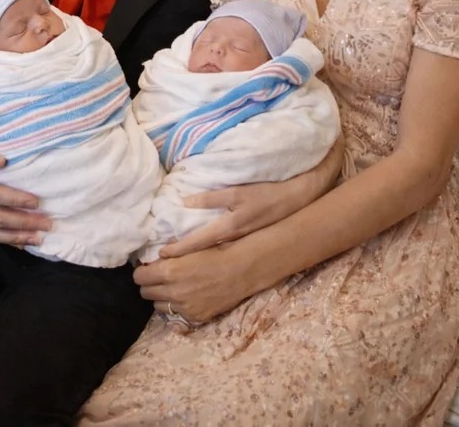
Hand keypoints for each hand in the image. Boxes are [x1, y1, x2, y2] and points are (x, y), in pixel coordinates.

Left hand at [134, 244, 249, 323]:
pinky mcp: (194, 317)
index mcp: (169, 271)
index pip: (139, 277)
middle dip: (149, 285)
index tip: (147, 269)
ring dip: (162, 298)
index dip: (142, 272)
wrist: (241, 270)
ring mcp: (183, 308)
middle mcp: (173, 292)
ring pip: (158, 307)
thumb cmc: (216, 252)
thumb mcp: (189, 247)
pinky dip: (178, 306)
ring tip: (173, 289)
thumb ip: (169, 253)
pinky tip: (188, 297)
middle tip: (158, 279)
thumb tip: (154, 256)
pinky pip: (176, 314)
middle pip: (145, 293)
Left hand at [159, 137, 343, 257]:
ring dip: (193, 260)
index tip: (161, 255)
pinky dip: (207, 257)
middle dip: (182, 261)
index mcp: (229, 228)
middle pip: (202, 254)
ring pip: (211, 256)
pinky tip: (199, 258)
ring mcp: (240, 244)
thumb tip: (185, 201)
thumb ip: (212, 198)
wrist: (297, 202)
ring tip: (174, 264)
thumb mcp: (239, 192)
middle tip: (162, 265)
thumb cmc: (266, 194)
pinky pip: (222, 253)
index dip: (179, 250)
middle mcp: (232, 241)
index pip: (198, 242)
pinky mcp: (246, 243)